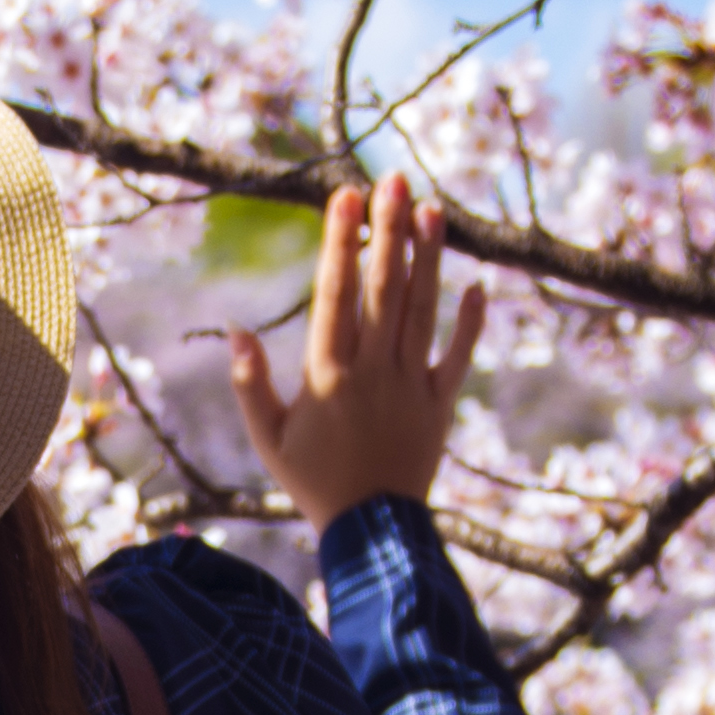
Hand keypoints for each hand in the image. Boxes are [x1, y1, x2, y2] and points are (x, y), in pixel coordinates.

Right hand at [219, 172, 485, 525]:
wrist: (372, 534)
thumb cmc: (311, 482)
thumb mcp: (267, 437)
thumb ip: (251, 382)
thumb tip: (236, 328)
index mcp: (327, 375)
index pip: (335, 294)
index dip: (341, 242)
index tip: (346, 196)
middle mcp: (372, 371)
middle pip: (383, 289)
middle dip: (389, 231)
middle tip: (395, 181)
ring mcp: (411, 386)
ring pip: (422, 311)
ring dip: (428, 259)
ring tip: (432, 210)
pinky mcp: (440, 405)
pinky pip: (458, 357)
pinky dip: (470, 324)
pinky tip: (478, 286)